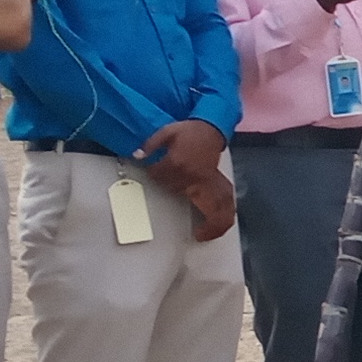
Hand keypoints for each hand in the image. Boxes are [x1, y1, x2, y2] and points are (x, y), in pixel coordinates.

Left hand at [137, 120, 234, 242]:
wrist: (211, 126)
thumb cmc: (189, 130)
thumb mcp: (167, 131)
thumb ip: (151, 143)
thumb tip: (137, 155)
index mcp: (178, 162)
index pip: (160, 175)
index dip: (154, 173)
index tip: (152, 171)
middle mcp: (194, 175)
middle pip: (180, 193)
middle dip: (173, 195)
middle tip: (167, 203)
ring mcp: (207, 181)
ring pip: (211, 204)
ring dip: (210, 222)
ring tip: (203, 235)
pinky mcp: (217, 183)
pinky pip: (224, 204)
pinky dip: (222, 218)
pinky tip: (215, 227)